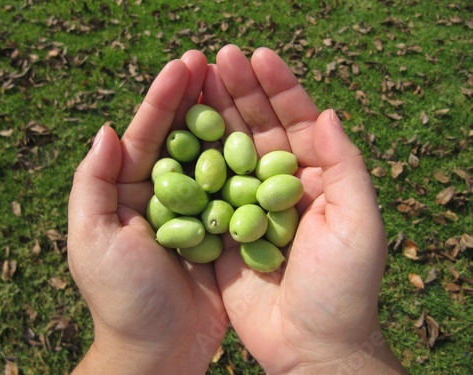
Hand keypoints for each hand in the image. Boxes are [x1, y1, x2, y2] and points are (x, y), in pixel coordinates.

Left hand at [67, 51, 226, 374]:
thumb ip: (93, 184)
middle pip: (180, 137)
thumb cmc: (123, 297)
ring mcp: (195, 209)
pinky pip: (234, 187)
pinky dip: (245, 161)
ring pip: (210, 155)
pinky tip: (260, 134)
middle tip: (214, 60)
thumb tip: (107, 130)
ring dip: (222, 120)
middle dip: (194, 98)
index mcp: (128, 192)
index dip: (163, 98)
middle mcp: (163, 194)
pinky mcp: (222, 227)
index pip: (145, 134)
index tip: (185, 64)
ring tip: (237, 85)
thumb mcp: (92, 240)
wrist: (161, 347)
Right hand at [202, 45, 405, 373]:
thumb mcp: (358, 223)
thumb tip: (326, 111)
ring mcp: (249, 205)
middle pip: (258, 129)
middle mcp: (281, 186)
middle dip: (240, 93)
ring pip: (228, 152)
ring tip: (194, 82)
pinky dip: (192, 161)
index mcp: (316, 178)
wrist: (309, 346)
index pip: (297, 121)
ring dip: (213, 118)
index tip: (257, 56)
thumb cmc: (343, 289)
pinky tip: (176, 134)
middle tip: (216, 59)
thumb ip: (345, 166)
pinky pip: (206, 189)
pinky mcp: (224, 229)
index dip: (280, 87)